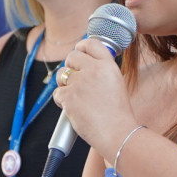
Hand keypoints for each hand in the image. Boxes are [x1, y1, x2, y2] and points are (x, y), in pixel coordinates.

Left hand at [53, 38, 135, 153]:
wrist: (117, 133)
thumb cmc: (118, 115)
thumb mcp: (117, 84)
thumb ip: (102, 72)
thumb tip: (85, 65)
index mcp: (108, 65)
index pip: (91, 43)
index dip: (82, 47)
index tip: (79, 52)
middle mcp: (93, 70)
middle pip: (72, 56)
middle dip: (70, 67)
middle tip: (75, 80)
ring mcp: (80, 83)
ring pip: (61, 74)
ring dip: (64, 83)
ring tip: (74, 95)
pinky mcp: (69, 97)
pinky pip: (57, 93)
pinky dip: (62, 101)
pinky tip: (73, 108)